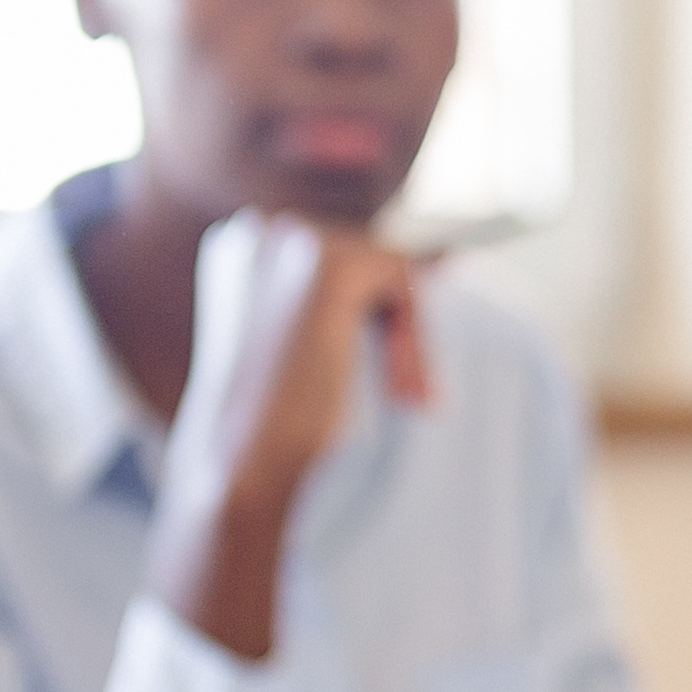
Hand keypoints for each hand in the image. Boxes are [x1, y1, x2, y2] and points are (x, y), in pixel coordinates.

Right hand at [146, 211, 436, 662]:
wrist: (242, 464)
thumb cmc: (273, 422)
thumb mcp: (311, 344)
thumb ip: (357, 297)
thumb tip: (450, 257)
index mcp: (243, 243)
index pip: (340, 250)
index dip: (373, 311)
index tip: (394, 371)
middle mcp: (260, 227)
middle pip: (370, 253)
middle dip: (392, 326)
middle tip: (402, 396)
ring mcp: (291, 240)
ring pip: (393, 268)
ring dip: (406, 338)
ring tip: (402, 396)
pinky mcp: (330, 265)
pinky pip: (405, 280)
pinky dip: (412, 339)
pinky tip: (400, 390)